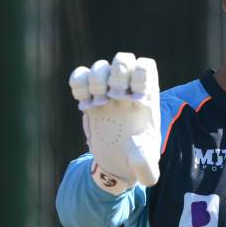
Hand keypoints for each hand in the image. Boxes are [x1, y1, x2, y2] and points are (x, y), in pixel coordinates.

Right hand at [69, 52, 160, 193]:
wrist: (116, 163)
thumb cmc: (135, 160)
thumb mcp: (145, 168)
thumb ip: (145, 168)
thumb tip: (139, 165)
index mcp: (146, 97)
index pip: (146, 66)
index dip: (139, 75)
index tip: (135, 99)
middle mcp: (128, 90)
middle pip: (123, 59)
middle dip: (117, 74)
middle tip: (116, 97)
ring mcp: (107, 92)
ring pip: (101, 65)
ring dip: (97, 81)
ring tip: (98, 102)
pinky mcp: (89, 98)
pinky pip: (80, 76)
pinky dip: (78, 83)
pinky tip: (84, 102)